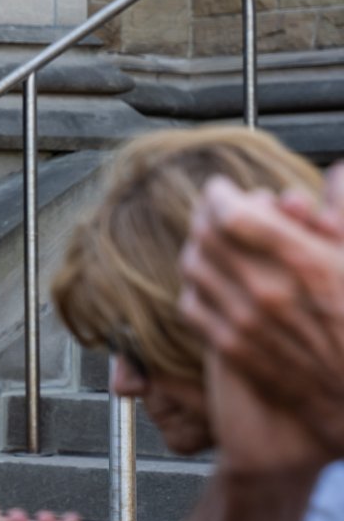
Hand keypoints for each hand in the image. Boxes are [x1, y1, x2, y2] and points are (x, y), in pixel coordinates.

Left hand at [179, 171, 343, 453]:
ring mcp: (246, 323)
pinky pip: (191, 304)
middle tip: (215, 209)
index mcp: (307, 265)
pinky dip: (196, 286)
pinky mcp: (232, 348)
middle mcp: (270, 292)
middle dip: (207, 214)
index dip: (222, 194)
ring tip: (212, 242)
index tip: (225, 188)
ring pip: (193, 266)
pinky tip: (211, 282)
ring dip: (198, 246)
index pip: (235, 214)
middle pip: (207, 235)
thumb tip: (335, 172)